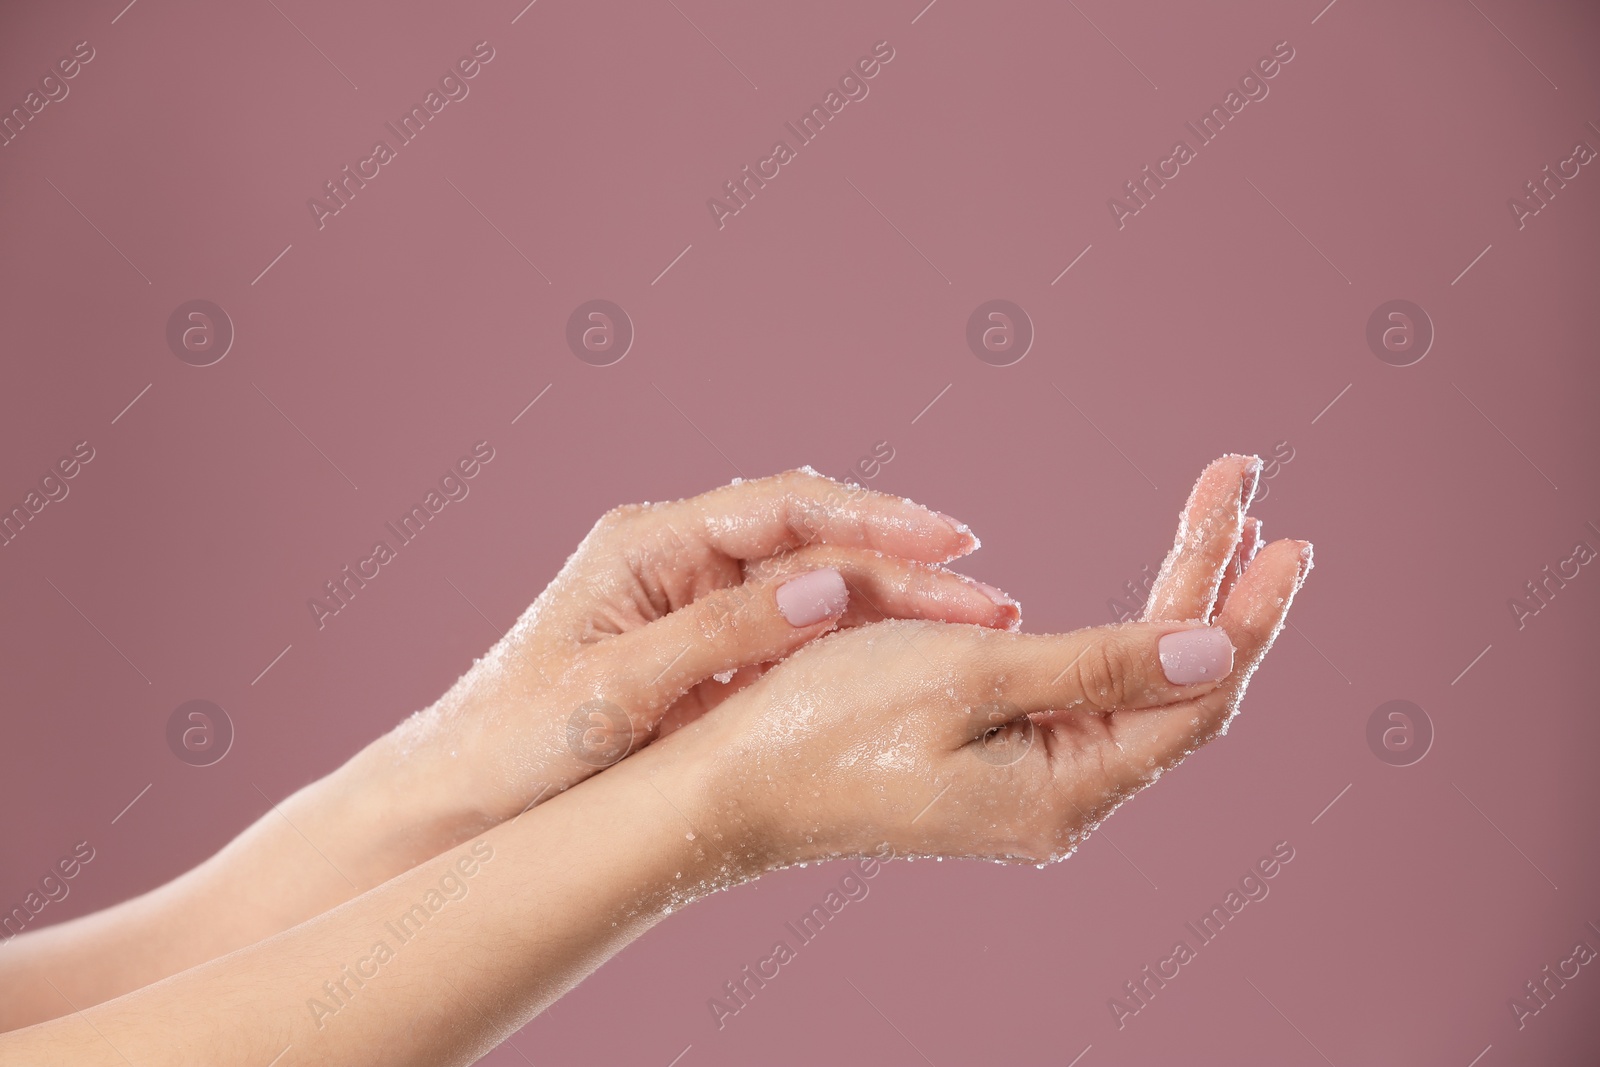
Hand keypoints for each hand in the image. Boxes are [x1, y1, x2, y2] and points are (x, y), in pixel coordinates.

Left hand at [358, 468, 1020, 850]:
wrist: (463, 797)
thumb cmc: (518, 740)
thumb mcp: (618, 691)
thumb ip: (722, 634)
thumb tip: (828, 585)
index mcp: (648, 544)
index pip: (784, 509)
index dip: (875, 518)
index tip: (953, 538)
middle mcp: (678, 557)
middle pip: (812, 540)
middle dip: (902, 562)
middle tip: (990, 595)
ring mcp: (694, 601)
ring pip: (813, 584)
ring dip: (890, 601)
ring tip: (976, 623)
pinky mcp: (705, 649)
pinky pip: (795, 630)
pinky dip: (854, 638)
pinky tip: (910, 655)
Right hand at [644, 455, 1310, 870]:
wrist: (720, 786)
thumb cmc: (826, 725)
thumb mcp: (969, 674)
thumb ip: (1103, 664)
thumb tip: (1220, 648)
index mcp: (1064, 788)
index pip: (1196, 695)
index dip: (1247, 612)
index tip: (1285, 534)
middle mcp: (1061, 797)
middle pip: (1173, 684)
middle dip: (1212, 583)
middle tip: (1245, 493)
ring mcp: (1028, 782)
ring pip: (1134, 683)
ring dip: (1172, 599)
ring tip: (1211, 522)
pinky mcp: (994, 761)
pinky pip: (1087, 693)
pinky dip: (1119, 632)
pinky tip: (1138, 601)